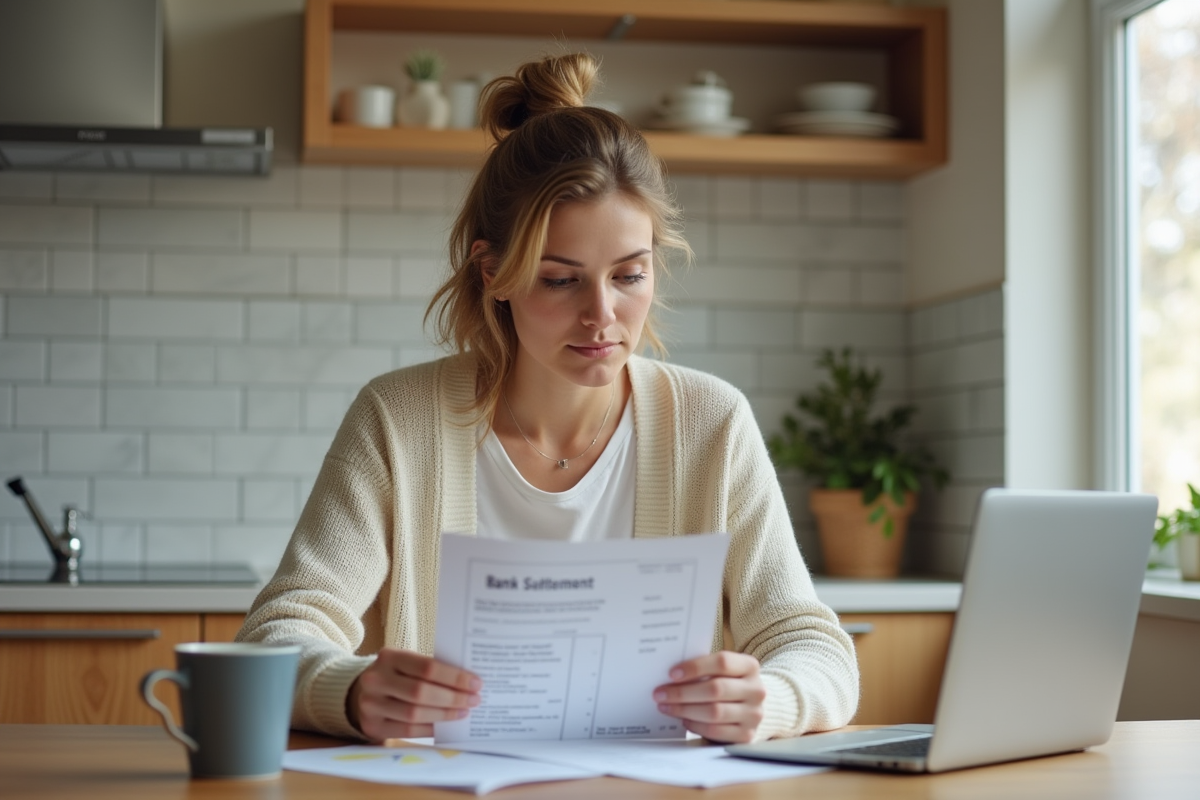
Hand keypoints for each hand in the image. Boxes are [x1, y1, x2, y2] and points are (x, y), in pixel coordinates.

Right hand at [347, 648, 480, 740]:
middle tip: (474, 700)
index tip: (476, 683)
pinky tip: (445, 726)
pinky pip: (407, 730)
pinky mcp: (372, 726)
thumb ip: (430, 670)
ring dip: (444, 715)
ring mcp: (371, 704)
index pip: (427, 667)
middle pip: (421, 692)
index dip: (454, 677)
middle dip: (452, 698)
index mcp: (388, 657)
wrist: (358, 692)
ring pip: (414, 714)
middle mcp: (376, 680)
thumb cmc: (395, 676)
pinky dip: (430, 729)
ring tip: (463, 712)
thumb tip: (468, 682)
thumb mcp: (406, 664)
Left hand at [653, 651, 765, 743]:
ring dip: (684, 709)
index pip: (722, 662)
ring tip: (666, 706)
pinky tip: (683, 720)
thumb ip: (703, 669)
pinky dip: (695, 725)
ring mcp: (754, 714)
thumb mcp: (722, 672)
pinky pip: (715, 731)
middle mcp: (756, 690)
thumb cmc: (727, 683)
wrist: (748, 707)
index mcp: (750, 666)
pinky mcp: (747, 735)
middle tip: (659, 693)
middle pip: (716, 689)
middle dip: (682, 692)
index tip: (672, 674)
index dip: (695, 667)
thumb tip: (670, 675)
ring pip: (714, 712)